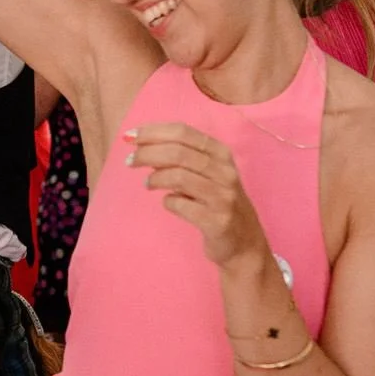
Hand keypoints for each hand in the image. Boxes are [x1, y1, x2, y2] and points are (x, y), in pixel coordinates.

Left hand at [124, 122, 268, 267]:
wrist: (245, 244)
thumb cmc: (218, 203)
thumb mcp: (207, 174)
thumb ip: (181, 158)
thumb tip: (144, 146)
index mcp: (221, 153)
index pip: (183, 132)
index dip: (153, 132)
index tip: (129, 136)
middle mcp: (225, 172)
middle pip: (178, 152)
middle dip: (147, 153)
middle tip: (130, 161)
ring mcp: (223, 197)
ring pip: (179, 177)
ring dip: (156, 178)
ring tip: (147, 184)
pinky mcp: (217, 221)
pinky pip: (181, 205)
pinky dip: (169, 202)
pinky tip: (169, 203)